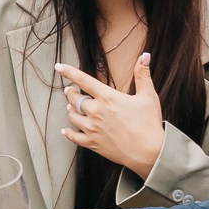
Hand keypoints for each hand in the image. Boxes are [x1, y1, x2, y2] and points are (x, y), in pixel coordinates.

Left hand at [57, 54, 165, 178]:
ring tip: (72, 107)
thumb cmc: (149, 124)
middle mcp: (96, 112)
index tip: (59, 67)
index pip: (83, 80)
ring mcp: (92, 128)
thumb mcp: (148, 96)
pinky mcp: (92, 143)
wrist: (149, 153)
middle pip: (74, 99)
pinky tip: (65, 130)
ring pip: (72, 116)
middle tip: (71, 90)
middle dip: (71, 92)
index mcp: (107, 97)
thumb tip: (145, 56)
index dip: (69, 72)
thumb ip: (142, 75)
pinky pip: (73, 137)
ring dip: (70, 109)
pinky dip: (68, 132)